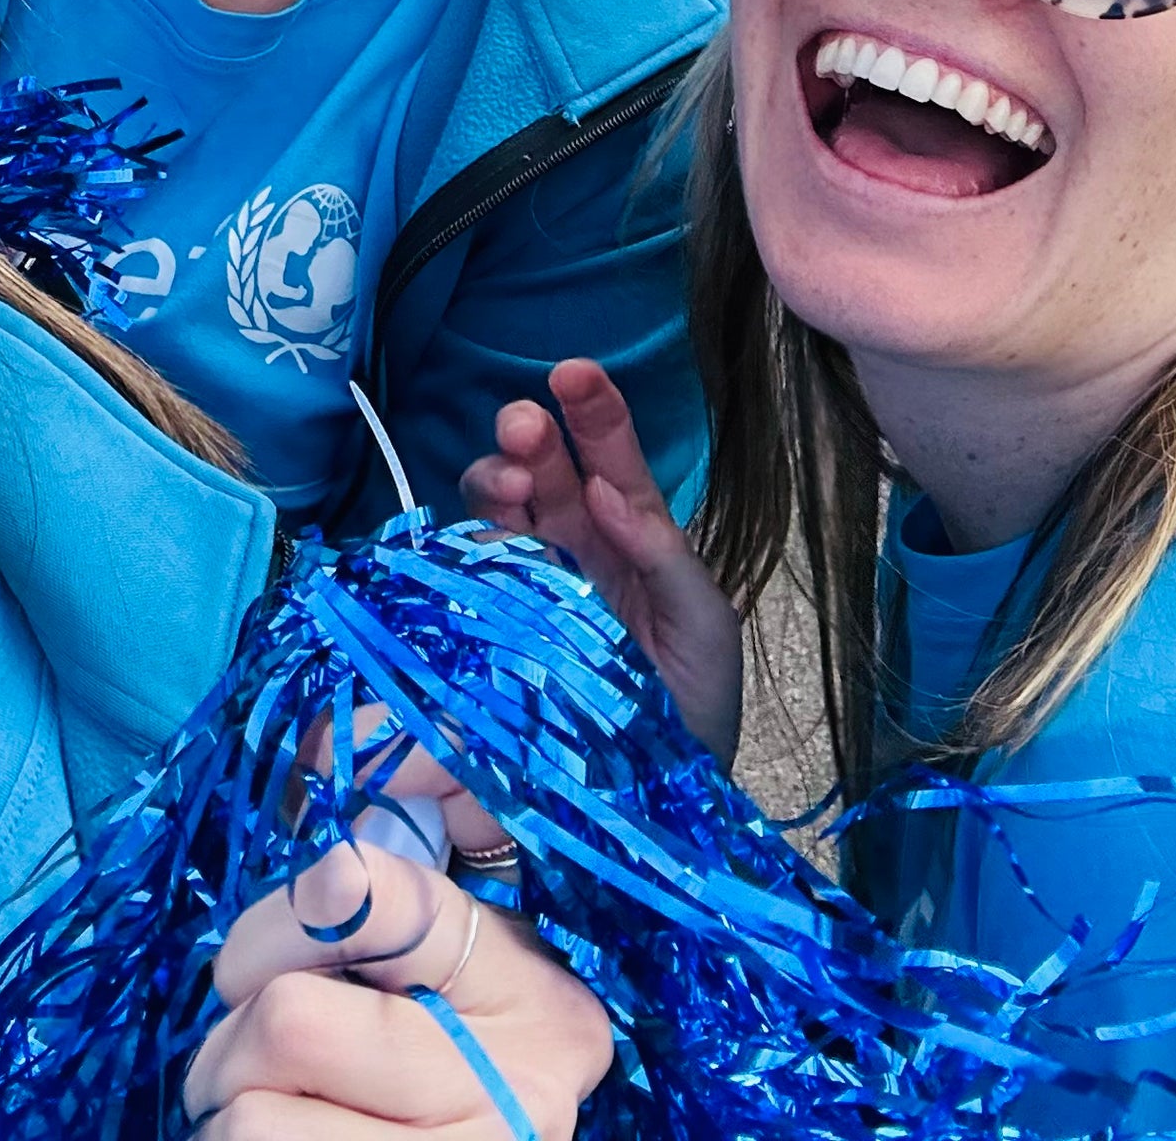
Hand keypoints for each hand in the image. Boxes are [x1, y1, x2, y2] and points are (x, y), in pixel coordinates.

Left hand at [190, 843, 612, 1140]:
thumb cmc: (430, 1030)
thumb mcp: (444, 926)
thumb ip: (409, 813)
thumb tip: (331, 739)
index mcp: (535, 987)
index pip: (362, 897)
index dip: (272, 924)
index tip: (255, 961)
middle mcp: (522, 1089)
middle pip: (288, 1024)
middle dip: (228, 1035)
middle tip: (239, 1049)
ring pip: (251, 1123)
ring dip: (225, 1109)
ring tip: (258, 1108)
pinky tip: (279, 1140)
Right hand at [464, 360, 743, 755]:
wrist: (660, 803)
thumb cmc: (693, 711)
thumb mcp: (704, 623)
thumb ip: (662, 552)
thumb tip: (603, 486)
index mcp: (631, 537)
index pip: (611, 460)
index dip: (593, 412)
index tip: (574, 372)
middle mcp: (577, 550)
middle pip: (544, 473)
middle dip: (530, 436)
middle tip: (525, 427)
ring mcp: (533, 587)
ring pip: (499, 511)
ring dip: (497, 482)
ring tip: (511, 485)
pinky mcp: (495, 630)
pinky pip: (472, 572)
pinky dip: (471, 542)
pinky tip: (487, 535)